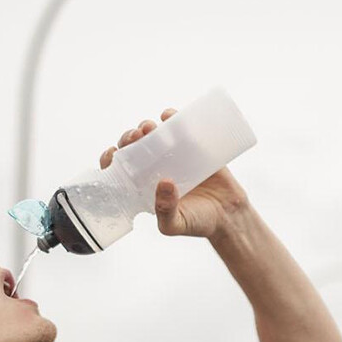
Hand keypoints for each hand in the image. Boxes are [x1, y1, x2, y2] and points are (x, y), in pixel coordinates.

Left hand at [100, 108, 251, 239]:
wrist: (229, 215)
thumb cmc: (198, 224)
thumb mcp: (176, 225)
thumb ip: (165, 211)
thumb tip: (163, 183)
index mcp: (144, 187)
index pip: (120, 170)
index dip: (112, 158)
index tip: (113, 152)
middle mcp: (156, 169)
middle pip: (134, 148)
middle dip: (129, 139)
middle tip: (136, 136)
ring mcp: (174, 157)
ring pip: (153, 135)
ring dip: (146, 127)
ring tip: (149, 128)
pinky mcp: (194, 147)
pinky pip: (180, 129)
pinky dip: (172, 118)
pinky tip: (168, 116)